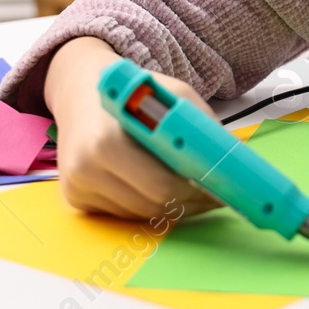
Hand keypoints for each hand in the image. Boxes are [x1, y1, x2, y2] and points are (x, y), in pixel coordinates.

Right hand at [44, 37, 220, 222]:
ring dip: (173, 208)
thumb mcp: (170, 95)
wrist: (82, 94)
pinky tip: (163, 190)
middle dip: (190, 204)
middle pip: (152, 205)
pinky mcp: (76, 198)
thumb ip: (199, 126)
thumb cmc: (131, 94)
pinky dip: (149, 205)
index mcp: (106, 142)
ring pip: (140, 214)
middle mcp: (85, 170)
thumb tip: (231, 159)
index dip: (195, 192)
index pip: (160, 185)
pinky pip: (124, 213)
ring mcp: (77, 188)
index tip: (221, 190)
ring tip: (196, 193)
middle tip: (215, 197)